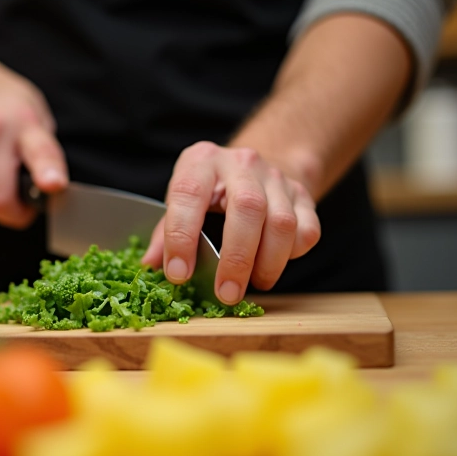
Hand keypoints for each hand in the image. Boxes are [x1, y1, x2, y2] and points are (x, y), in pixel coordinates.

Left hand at [142, 142, 320, 303]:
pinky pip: (306, 232)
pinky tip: (271, 266)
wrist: (254, 168)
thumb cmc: (210, 191)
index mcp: (201, 161)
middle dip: (236, 258)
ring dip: (267, 263)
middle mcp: (241, 164)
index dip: (181, 236)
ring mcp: (276, 178)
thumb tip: (150, 265)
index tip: (178, 274)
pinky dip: (290, 257)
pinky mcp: (303, 196)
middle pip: (247, 208)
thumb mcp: (182, 200)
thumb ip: (166, 232)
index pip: (189, 194)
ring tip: (252, 285)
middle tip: (226, 294)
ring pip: (282, 223)